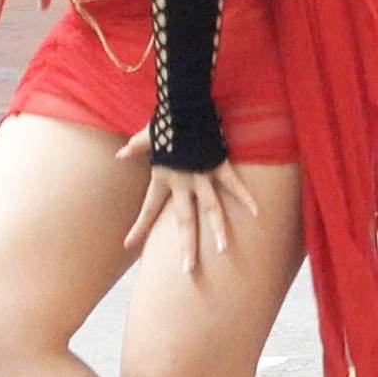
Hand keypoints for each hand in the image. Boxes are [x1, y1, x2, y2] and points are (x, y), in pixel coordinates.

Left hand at [116, 126, 260, 274]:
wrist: (183, 105)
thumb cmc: (164, 121)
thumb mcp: (145, 137)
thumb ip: (134, 149)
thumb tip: (119, 155)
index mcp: (161, 178)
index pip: (147, 209)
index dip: (138, 228)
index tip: (128, 245)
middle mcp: (181, 183)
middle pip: (183, 220)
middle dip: (185, 246)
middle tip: (187, 270)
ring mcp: (201, 176)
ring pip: (211, 209)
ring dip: (217, 231)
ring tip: (222, 251)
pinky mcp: (219, 165)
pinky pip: (234, 185)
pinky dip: (245, 197)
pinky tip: (258, 213)